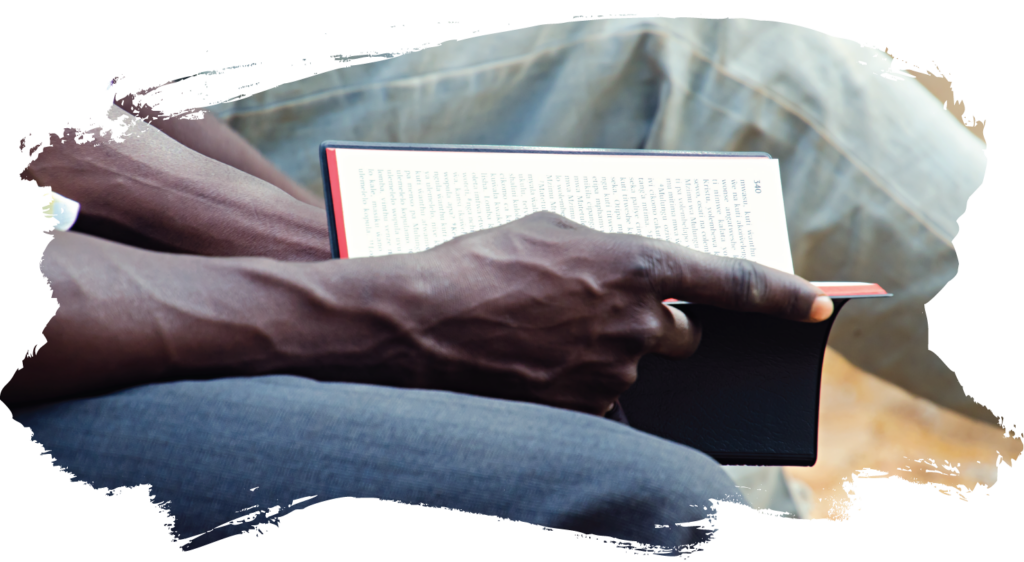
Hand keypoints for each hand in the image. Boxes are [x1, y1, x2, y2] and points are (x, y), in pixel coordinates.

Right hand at [396, 211, 832, 416]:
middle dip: (663, 330)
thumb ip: (606, 248)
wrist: (420, 325)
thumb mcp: (548, 230)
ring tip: (546, 337)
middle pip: (685, 337)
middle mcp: (637, 323)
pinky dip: (580, 385)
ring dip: (611, 355)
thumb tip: (628, 271)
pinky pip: (603, 400)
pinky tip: (534, 367)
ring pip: (638, 369)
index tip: (818, 307)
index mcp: (636, 264)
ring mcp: (613, 372)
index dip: (783, 295)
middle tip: (613, 318)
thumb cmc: (478, 264)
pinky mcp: (585, 412)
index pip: (733, 282)